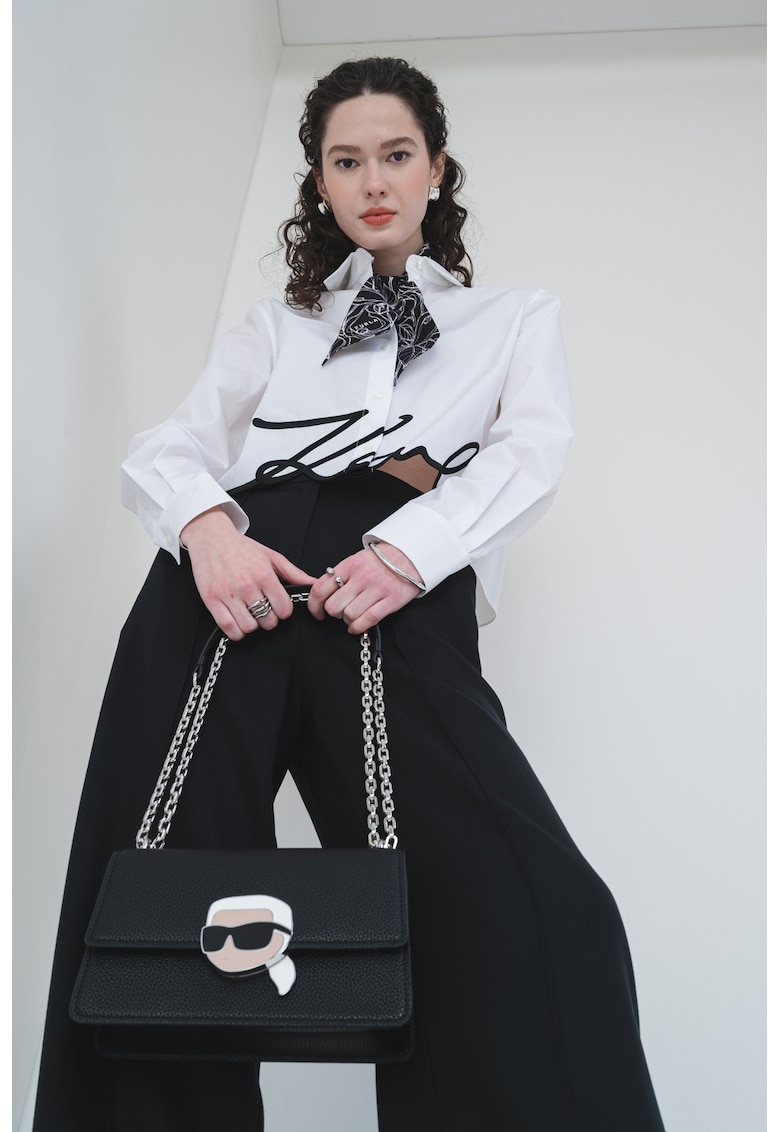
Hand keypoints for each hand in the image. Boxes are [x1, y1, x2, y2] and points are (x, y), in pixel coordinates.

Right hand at [181, 507, 315, 639]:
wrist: (211, 538)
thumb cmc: (242, 548)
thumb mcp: (271, 556)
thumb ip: (294, 573)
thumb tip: (314, 584)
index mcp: (264, 575)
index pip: (284, 609)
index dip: (284, 611)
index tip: (278, 607)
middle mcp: (247, 586)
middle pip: (267, 621)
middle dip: (269, 620)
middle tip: (264, 611)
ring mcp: (228, 594)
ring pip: (249, 627)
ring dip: (252, 625)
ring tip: (250, 615)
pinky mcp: (211, 600)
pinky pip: (228, 628)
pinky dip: (235, 632)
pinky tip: (238, 622)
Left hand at [307, 542, 423, 634]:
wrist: (409, 555)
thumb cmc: (380, 560)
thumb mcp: (356, 560)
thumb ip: (340, 575)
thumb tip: (323, 595)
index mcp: (349, 566)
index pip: (321, 588)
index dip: (314, 606)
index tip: (317, 612)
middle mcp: (361, 577)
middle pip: (333, 606)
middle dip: (334, 613)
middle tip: (340, 611)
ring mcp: (377, 589)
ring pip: (349, 615)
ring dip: (347, 620)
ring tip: (352, 616)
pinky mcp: (391, 600)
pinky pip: (368, 619)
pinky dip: (358, 627)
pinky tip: (357, 626)